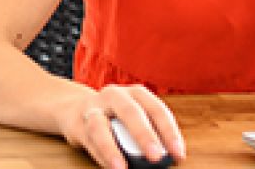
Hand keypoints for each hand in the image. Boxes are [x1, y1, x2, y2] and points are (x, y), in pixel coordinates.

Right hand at [60, 84, 185, 168]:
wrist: (76, 109)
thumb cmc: (115, 118)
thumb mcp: (134, 119)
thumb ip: (149, 134)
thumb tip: (165, 159)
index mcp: (135, 93)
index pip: (156, 109)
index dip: (169, 132)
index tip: (179, 154)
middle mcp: (114, 95)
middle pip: (130, 112)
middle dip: (144, 135)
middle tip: (156, 157)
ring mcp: (93, 108)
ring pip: (100, 127)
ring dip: (111, 149)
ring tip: (122, 168)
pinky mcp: (77, 124)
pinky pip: (88, 141)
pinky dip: (100, 156)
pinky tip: (112, 167)